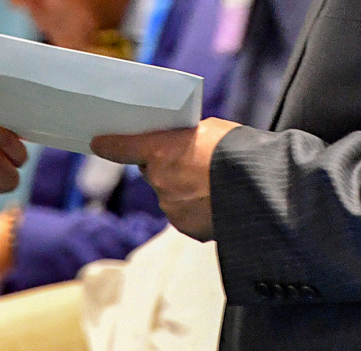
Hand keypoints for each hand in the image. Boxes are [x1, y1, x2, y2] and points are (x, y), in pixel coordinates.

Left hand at [92, 118, 240, 240]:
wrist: (263, 190)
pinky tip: (218, 203)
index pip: (123, 147)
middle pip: (153, 172)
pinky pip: (185, 215)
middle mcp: (159, 181)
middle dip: (167, 168)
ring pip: (170, 195)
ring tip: (213, 184)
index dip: (110, 144)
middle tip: (192, 161)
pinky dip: (196, 210)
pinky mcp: (187, 229)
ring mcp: (171, 208)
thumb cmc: (238, 151)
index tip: (97, 143)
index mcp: (160, 151)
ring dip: (184, 190)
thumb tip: (180, 150)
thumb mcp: (209, 131)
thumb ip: (186, 140)